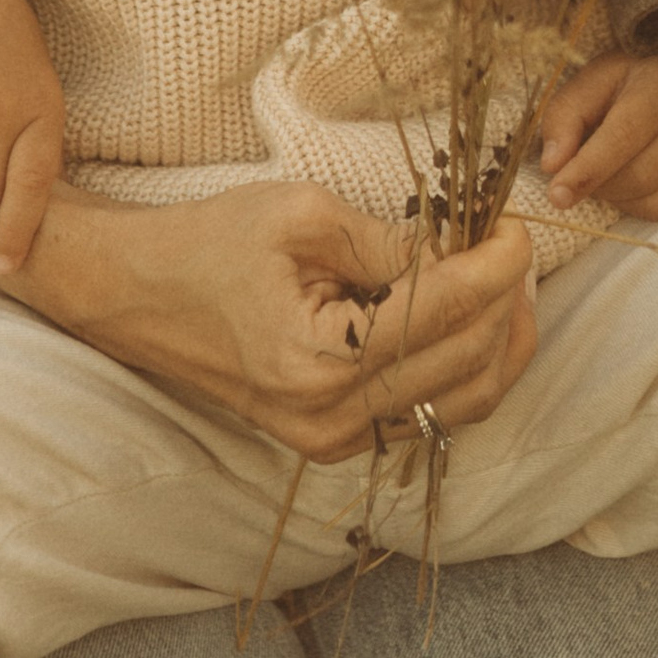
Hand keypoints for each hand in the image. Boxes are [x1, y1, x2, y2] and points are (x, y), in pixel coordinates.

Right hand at [0, 182, 537, 462]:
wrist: (137, 296)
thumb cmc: (208, 244)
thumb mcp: (300, 216)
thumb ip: (388, 241)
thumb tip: (461, 249)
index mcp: (320, 362)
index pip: (444, 314)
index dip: (497, 266)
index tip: (519, 224)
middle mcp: (332, 419)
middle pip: (466, 367)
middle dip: (507, 302)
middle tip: (514, 244)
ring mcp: (332, 440)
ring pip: (460, 404)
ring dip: (497, 342)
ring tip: (504, 281)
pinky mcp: (331, 439)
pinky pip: (425, 413)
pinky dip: (461, 367)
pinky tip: (465, 316)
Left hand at [537, 46, 657, 219]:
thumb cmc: (644, 79)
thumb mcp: (600, 79)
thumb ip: (567, 114)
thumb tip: (552, 165)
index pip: (623, 136)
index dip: (587, 169)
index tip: (557, 194)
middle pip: (637, 176)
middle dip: (598, 184)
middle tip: (580, 174)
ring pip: (652, 200)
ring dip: (616, 197)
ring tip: (609, 172)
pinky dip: (639, 204)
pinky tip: (635, 180)